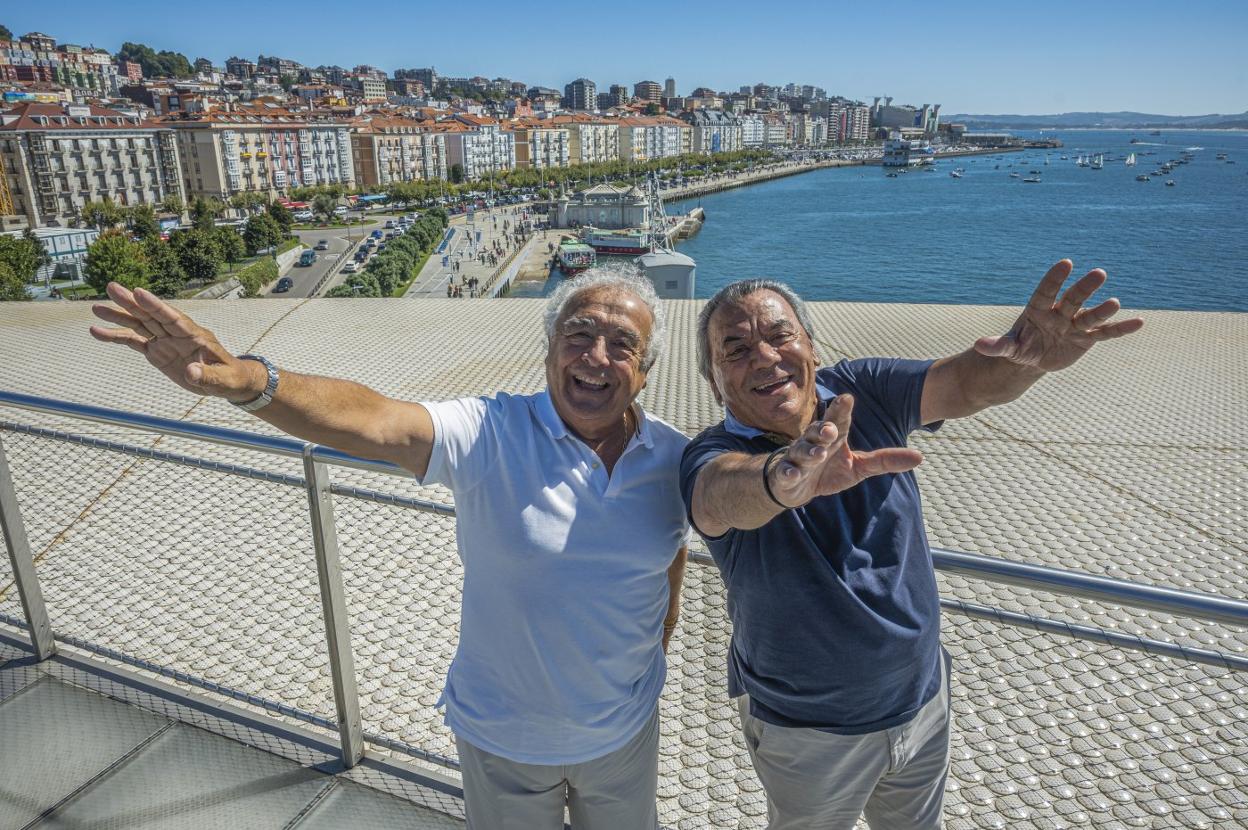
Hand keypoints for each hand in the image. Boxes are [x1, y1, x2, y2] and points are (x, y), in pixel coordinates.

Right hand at [89, 282, 262, 400]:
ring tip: (96, 308)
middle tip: (112, 288)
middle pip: (152, 315)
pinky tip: (97, 332)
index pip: (173, 318)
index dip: (156, 305)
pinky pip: (134, 342)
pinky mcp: (157, 352)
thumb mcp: (223, 379)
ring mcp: (165, 341)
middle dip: (132, 302)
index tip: (139, 292)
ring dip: (119, 316)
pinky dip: (116, 337)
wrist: (226, 381)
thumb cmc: (229, 377)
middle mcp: (177, 334)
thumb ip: (207, 375)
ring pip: (140, 325)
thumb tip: (191, 372)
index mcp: (194, 335)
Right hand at [768, 395, 923, 506]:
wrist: (793, 486)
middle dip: (822, 429)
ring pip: (801, 451)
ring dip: (808, 452)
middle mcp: (813, 443)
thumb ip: (885, 460)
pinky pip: (785, 472)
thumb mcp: (860, 467)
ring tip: (818, 454)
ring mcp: (798, 459)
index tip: (846, 398)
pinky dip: (787, 472)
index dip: (841, 410)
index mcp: (832, 438)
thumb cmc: (828, 470)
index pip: (837, 421)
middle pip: (817, 432)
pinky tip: (792, 473)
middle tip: (831, 428)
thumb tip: (920, 457)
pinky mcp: (785, 475)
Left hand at [975, 260, 1144, 372]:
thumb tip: (978, 346)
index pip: (1047, 291)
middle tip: (1099, 273)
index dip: (1055, 278)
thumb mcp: (1009, 348)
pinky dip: (1121, 329)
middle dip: (1084, 287)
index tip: (1065, 263)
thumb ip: (997, 346)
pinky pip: (1106, 333)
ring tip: (1114, 302)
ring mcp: (1075, 324)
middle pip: (1074, 298)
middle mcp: (1060, 312)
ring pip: (1091, 315)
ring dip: (1103, 309)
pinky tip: (1140, 322)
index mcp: (1039, 309)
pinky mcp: (1087, 338)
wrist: (1034, 358)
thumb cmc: (1021, 346)